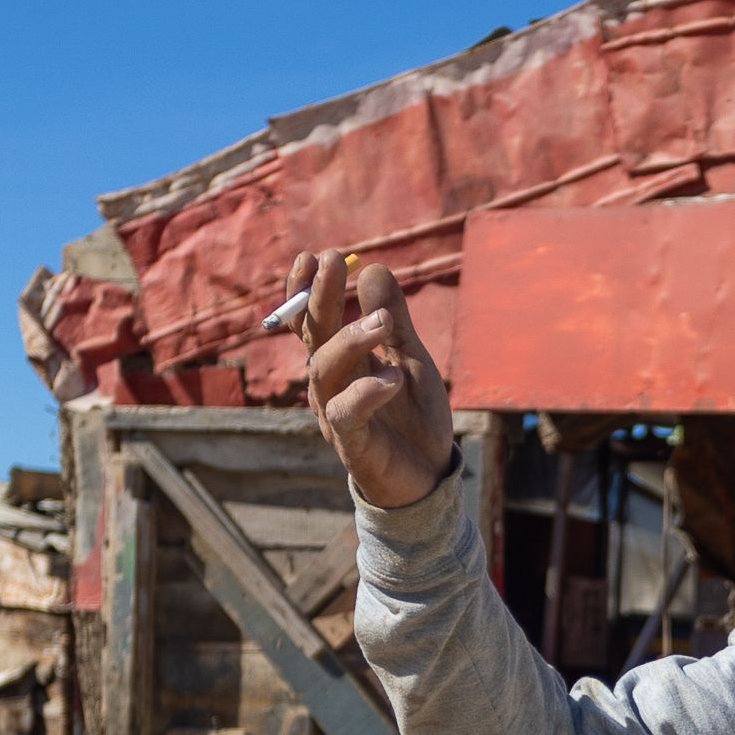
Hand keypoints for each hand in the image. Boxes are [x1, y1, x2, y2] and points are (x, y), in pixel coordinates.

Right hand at [297, 249, 457, 508]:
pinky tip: (392, 379)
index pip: (313, 321)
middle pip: (315, 337)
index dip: (307, 290)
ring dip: (350, 340)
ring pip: (324, 372)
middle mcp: (330, 385)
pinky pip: (346, 415)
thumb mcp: (411, 358)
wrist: (428, 478)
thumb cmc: (413, 417)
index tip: (312, 256)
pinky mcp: (352, 446)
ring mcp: (336, 415)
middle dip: (321, 297)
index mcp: (341, 362)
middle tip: (334, 260)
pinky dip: (367, 393)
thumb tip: (373, 269)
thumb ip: (395, 320)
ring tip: (382, 322)